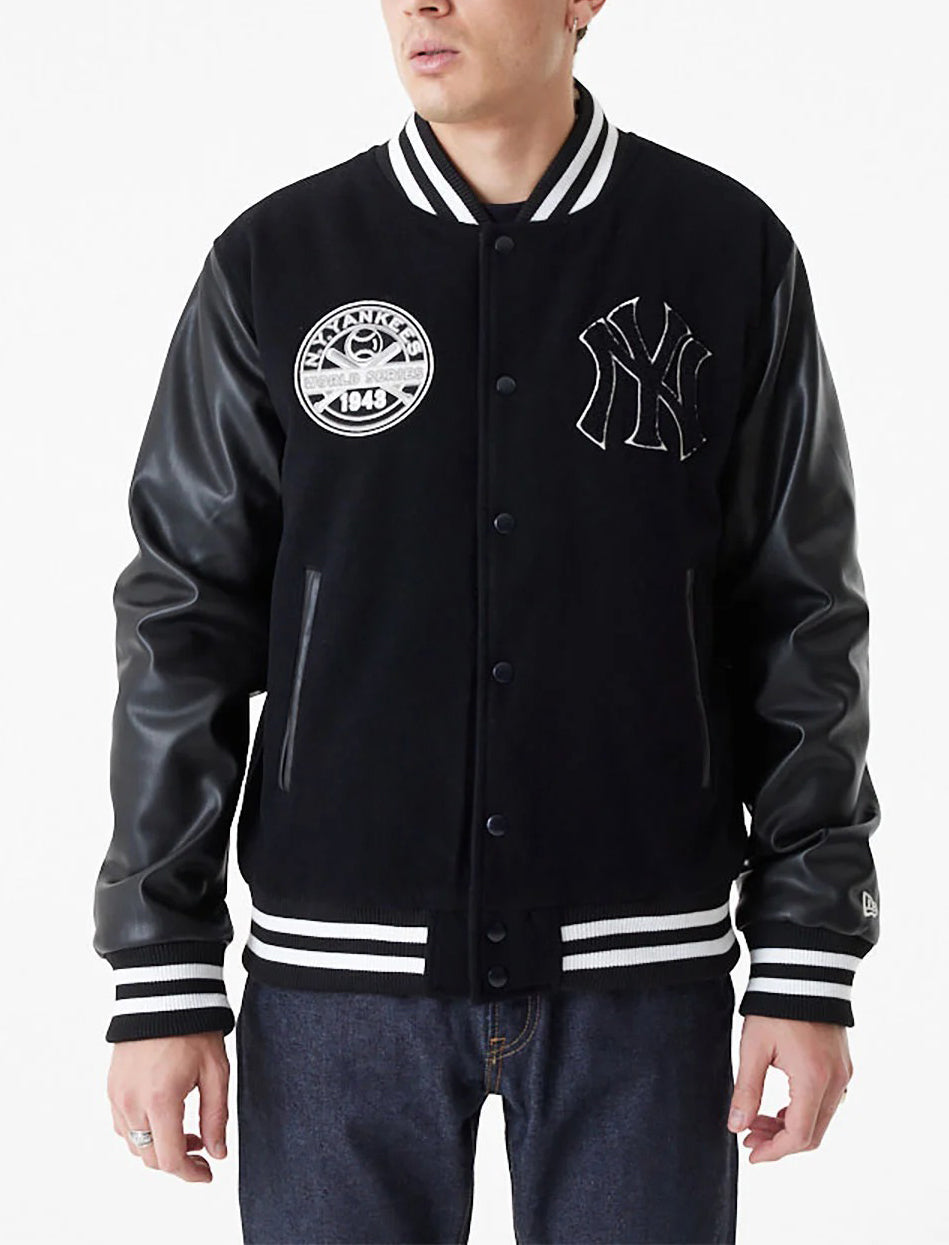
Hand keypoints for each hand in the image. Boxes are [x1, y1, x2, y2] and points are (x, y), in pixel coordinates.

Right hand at [107, 1031, 229, 1181]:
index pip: (170, 1159)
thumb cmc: (194, 1029)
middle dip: (178, 1161)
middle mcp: (131, 1103)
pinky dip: (142, 1132)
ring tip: (187, 1129)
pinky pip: (122, 1126)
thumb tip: (217, 1153)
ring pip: (134, 1144)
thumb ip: (216, 1116)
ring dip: (159, 1147)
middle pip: (150, 1157)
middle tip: (203, 1149)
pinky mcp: (111, 1087)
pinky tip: (163, 1117)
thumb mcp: (215, 1072)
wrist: (164, 994)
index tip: (208, 1173)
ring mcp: (117, 1096)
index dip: (191, 1174)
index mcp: (160, 1100)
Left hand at [727, 1015, 852, 1161]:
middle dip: (779, 1141)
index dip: (774, 1151)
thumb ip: (746, 1089)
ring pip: (821, 1119)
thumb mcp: (754, 1047)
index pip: (798, 1135)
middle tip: (748, 1136)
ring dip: (790, 1127)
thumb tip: (736, 1127)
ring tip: (756, 1120)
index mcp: (813, 1079)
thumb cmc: (774, 1006)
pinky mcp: (843, 1065)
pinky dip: (804, 1111)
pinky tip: (779, 1106)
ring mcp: (843, 1074)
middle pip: (812, 1133)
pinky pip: (827, 1102)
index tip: (750, 1153)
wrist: (802, 970)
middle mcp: (836, 1082)